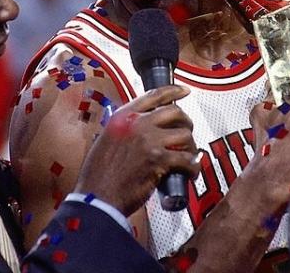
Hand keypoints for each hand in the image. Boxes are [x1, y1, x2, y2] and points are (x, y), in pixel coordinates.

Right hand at [74, 84, 199, 216]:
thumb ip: (126, 129)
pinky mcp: (158, 160)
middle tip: (186, 135)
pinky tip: (190, 172)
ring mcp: (149, 140)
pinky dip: (192, 167)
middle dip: (185, 123)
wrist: (97, 197)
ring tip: (187, 157)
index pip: (154, 95)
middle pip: (174, 112)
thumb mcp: (106, 139)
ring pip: (184, 134)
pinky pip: (187, 159)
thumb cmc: (99, 174)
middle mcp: (137, 124)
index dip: (173, 91)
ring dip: (190, 147)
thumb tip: (145, 128)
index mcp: (123, 117)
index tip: (184, 91)